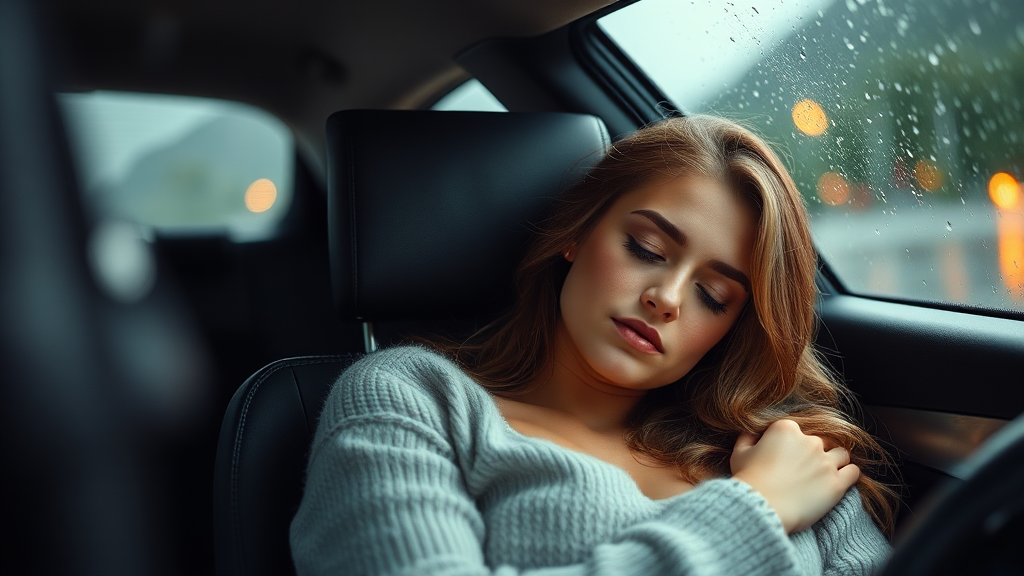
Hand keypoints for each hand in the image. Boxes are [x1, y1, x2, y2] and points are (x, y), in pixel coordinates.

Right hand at [730, 419, 859, 533]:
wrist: (762, 506)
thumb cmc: (749, 480)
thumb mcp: (739, 454)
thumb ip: (747, 438)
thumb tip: (754, 435)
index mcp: (786, 429)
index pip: (795, 430)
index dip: (789, 444)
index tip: (784, 458)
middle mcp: (809, 441)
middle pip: (819, 442)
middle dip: (812, 454)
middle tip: (802, 470)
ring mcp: (825, 462)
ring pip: (840, 454)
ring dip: (834, 461)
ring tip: (824, 474)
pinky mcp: (836, 483)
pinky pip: (853, 472)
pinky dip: (848, 474)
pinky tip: (839, 480)